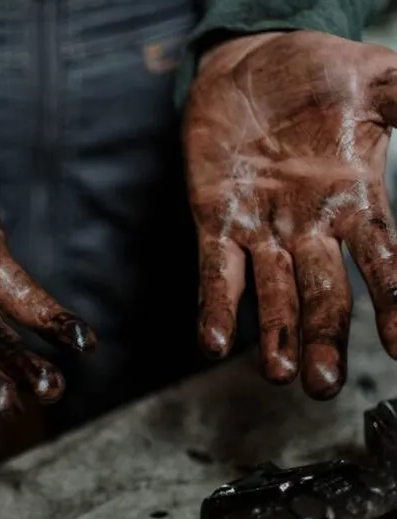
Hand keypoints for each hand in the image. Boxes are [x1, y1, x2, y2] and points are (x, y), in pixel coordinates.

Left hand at [185, 31, 396, 398]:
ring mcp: (261, 227)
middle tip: (324, 385)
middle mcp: (310, 226)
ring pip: (271, 293)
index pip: (382, 262)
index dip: (396, 302)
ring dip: (274, 335)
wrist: (250, 62)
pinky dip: (214, 305)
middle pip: (322, 293)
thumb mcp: (379, 83)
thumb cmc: (318, 74)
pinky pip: (215, 270)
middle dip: (324, 338)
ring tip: (280, 375)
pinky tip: (212, 342)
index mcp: (355, 200)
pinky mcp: (216, 220)